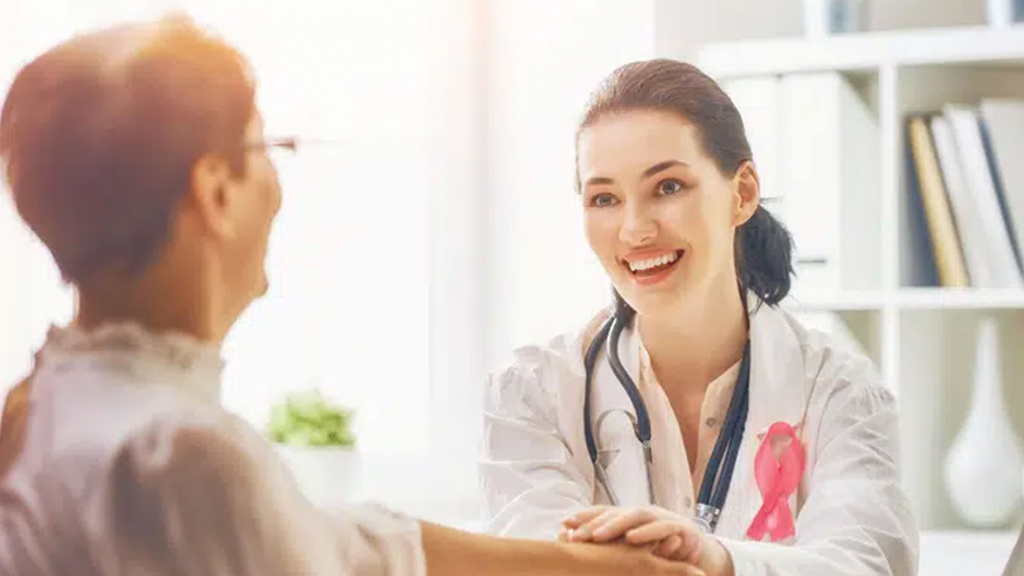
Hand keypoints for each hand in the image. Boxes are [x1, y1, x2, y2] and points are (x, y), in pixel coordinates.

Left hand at [561, 506, 733, 575]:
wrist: (699, 554)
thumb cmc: (661, 550)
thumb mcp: (635, 550)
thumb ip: (613, 545)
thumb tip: (579, 543)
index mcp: (630, 518)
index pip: (604, 513)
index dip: (584, 517)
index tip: (563, 524)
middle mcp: (644, 515)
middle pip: (615, 513)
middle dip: (594, 523)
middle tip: (576, 535)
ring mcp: (662, 519)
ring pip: (636, 516)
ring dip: (616, 525)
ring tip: (599, 535)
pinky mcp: (681, 530)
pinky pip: (663, 528)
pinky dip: (648, 533)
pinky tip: (633, 538)